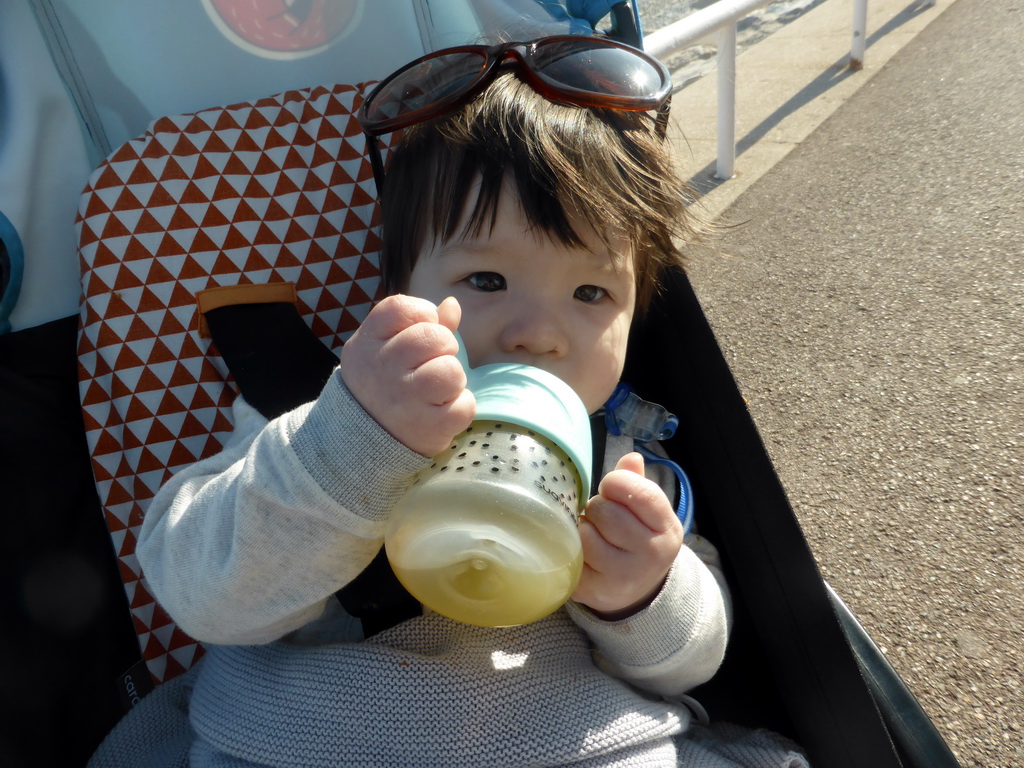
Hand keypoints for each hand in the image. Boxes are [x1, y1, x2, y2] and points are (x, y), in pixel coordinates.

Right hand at [339, 295, 475, 455]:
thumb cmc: (383, 385)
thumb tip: (451, 304)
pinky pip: (464, 405)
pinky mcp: (427, 427)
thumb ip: (420, 324)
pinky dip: (462, 407)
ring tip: (440, 389)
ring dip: (454, 378)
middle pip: (433, 337)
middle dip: (444, 347)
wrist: (361, 440)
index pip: (403, 308)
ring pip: (451, 370)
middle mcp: (382, 369)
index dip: (423, 314)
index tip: (422, 331)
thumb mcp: (386, 349)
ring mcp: (404, 400)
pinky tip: (445, 410)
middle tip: (434, 363)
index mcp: (368, 343)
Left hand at [572, 452, 683, 618]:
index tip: (610, 486)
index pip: (642, 494)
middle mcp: (650, 556)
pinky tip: (583, 551)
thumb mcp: (648, 513)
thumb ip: (636, 483)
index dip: (617, 482)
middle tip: (600, 514)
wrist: (637, 591)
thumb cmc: (639, 540)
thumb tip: (631, 458)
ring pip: (585, 533)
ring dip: (583, 527)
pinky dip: (572, 547)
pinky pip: (571, 555)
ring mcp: (622, 576)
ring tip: (592, 532)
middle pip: (606, 512)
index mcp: (666, 530)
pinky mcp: (594, 590)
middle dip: (598, 506)